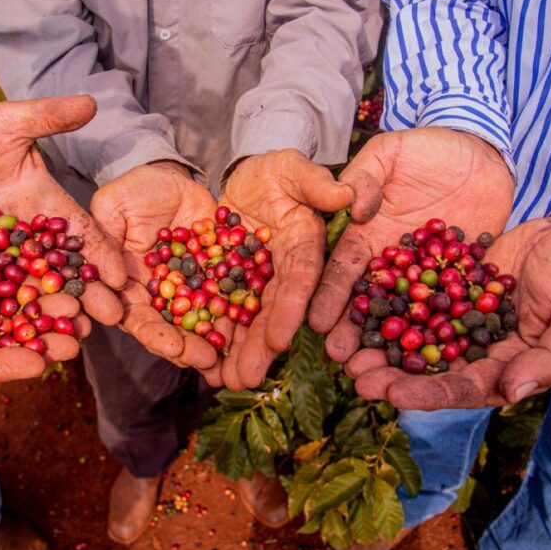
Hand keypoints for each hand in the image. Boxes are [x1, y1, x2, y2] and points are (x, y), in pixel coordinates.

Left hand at [0, 95, 125, 325]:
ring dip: (53, 316)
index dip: (104, 254)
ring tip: (72, 340)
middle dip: (89, 294)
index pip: (82, 233)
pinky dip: (5, 322)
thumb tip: (91, 102)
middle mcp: (31, 241)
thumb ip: (45, 117)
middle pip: (65, 271)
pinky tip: (19, 343)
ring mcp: (3, 262)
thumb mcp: (5, 123)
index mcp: (49, 208)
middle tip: (110, 319)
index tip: (125, 277)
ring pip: (34, 293)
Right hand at [0, 231, 90, 380]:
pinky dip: (34, 278)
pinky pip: (9, 280)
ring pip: (12, 312)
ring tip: (82, 307)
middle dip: (39, 341)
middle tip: (77, 338)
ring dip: (46, 311)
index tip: (37, 365)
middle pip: (0, 342)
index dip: (0, 366)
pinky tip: (64, 272)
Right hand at [90, 162, 220, 371]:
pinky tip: (252, 326)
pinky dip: (238, 312)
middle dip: (188, 346)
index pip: (138, 318)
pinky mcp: (217, 277)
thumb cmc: (134, 191)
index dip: (154, 335)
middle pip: (173, 328)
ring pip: (202, 320)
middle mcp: (161, 296)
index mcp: (130, 288)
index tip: (172, 347)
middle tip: (205, 360)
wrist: (173, 179)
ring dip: (215, 339)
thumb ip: (106, 238)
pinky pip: (229, 297)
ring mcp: (191, 289)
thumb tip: (115, 281)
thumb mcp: (113, 206)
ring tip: (229, 355)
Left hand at [215, 149, 354, 388]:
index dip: (292, 309)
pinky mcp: (230, 283)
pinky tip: (203, 361)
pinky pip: (220, 311)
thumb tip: (347, 195)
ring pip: (247, 319)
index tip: (281, 339)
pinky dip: (213, 335)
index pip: (301, 278)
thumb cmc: (274, 171)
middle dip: (262, 346)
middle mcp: (284, 271)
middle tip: (249, 379)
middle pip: (273, 310)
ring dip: (238, 352)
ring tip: (226, 382)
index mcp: (305, 244)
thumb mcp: (291, 167)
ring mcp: (256, 281)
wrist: (244, 180)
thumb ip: (315, 181)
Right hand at [309, 127, 513, 357]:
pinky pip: (451, 309)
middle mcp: (391, 263)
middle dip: (353, 333)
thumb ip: (365, 177)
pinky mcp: (461, 280)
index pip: (343, 269)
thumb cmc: (427, 147)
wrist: (480, 150)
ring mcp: (426, 275)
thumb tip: (353, 208)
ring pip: (407, 314)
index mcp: (365, 235)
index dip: (329, 296)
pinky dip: (442, 334)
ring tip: (382, 373)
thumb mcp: (388, 152)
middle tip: (342, 362)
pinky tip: (435, 362)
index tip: (316, 323)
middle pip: (369, 302)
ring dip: (392, 343)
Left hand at [345, 215, 550, 408]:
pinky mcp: (442, 285)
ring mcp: (454, 317)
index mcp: (503, 367)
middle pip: (424, 369)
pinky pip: (409, 296)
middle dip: (388, 374)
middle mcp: (472, 348)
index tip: (392, 394)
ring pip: (409, 335)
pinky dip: (384, 302)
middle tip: (353, 375)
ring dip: (377, 344)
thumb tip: (512, 392)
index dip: (426, 393)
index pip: (460, 389)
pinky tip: (355, 304)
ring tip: (343, 348)